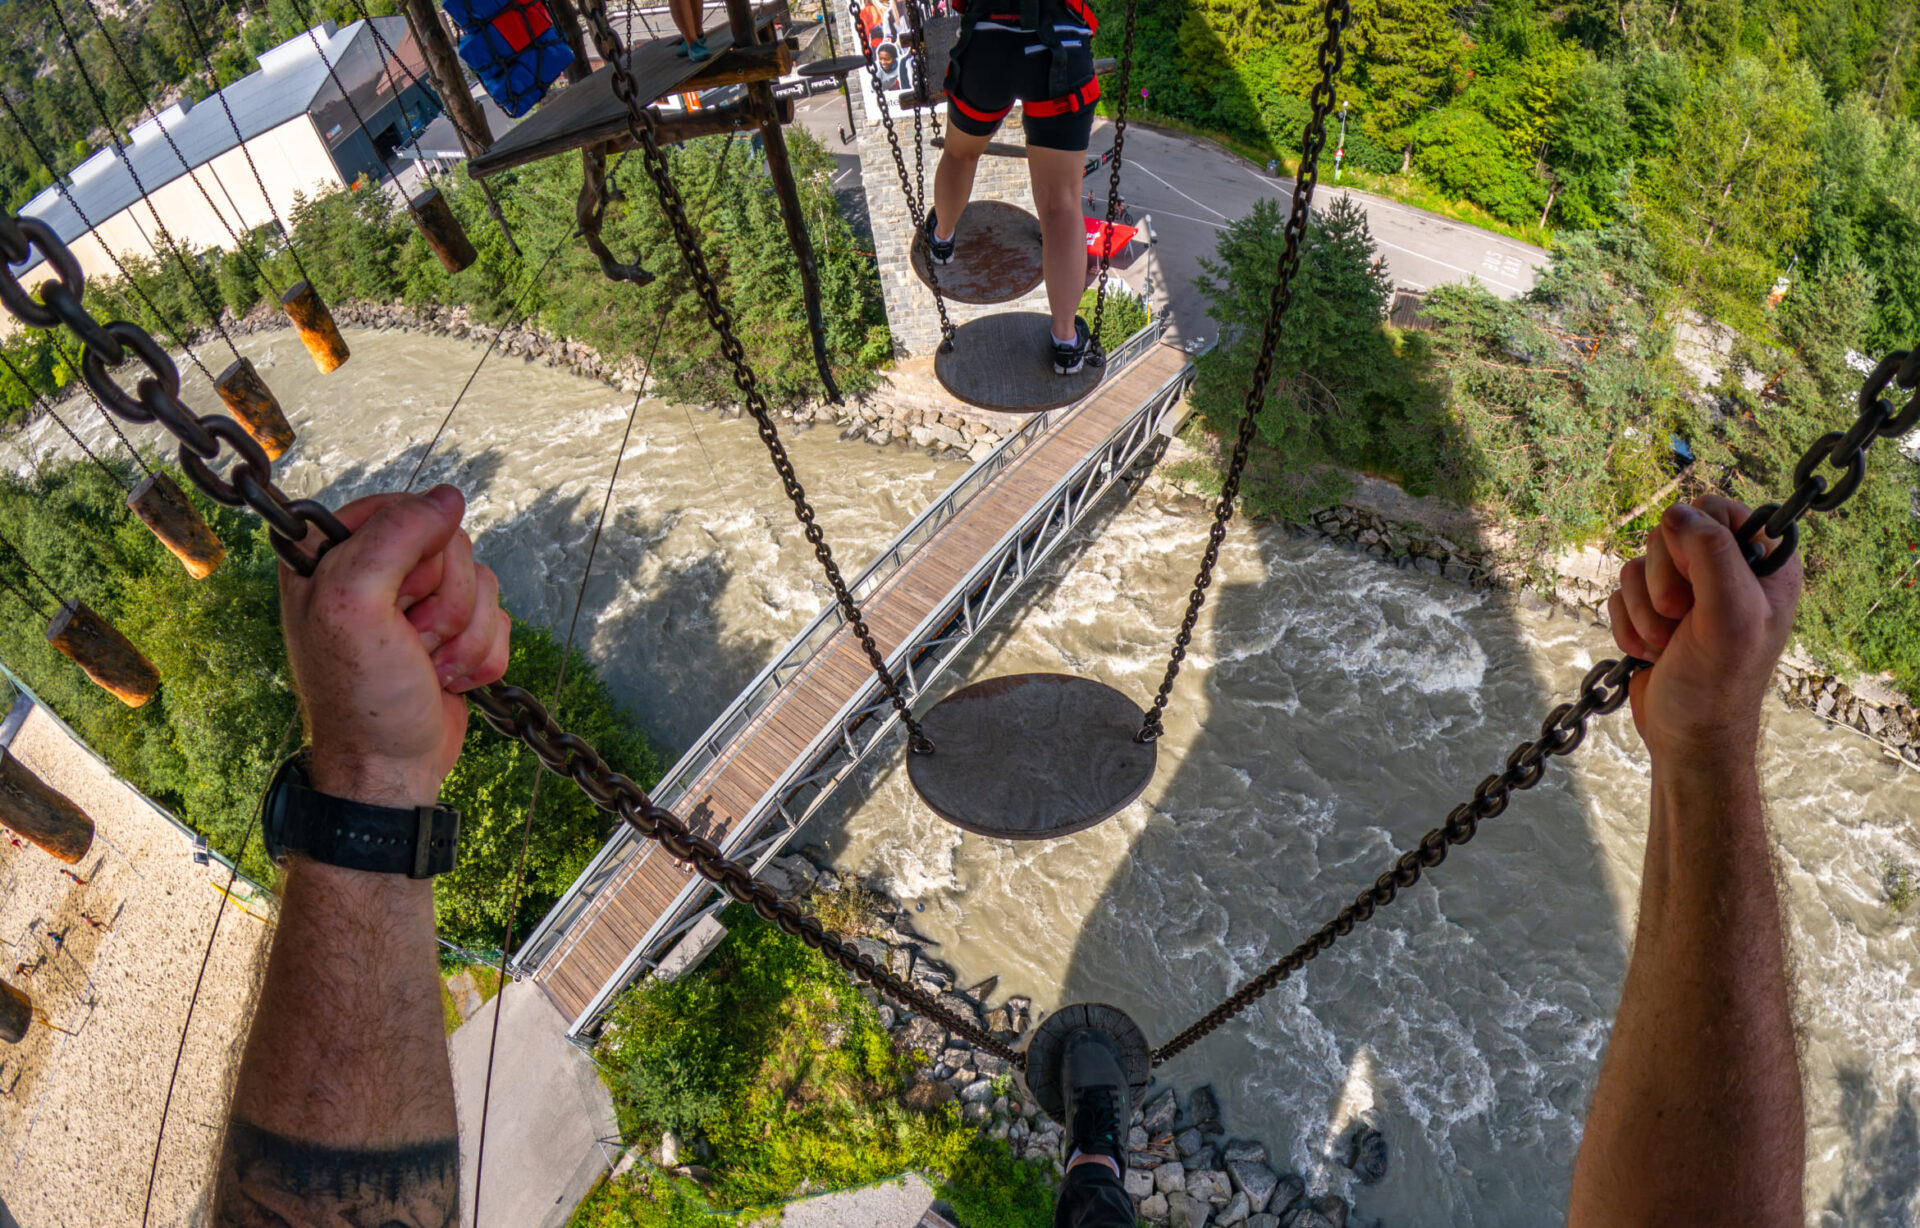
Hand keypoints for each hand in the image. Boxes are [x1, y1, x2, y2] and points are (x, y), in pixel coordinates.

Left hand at [279, 486, 510, 808]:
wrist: (391, 769)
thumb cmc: (360, 696)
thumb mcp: (354, 605)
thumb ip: (395, 536)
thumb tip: (450, 497)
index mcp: (332, 553)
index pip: (402, 508)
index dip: (416, 551)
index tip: (395, 596)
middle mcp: (375, 571)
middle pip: (452, 545)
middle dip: (443, 602)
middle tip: (409, 640)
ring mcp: (419, 603)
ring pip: (482, 581)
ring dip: (463, 635)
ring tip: (425, 666)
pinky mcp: (455, 632)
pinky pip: (498, 618)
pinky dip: (482, 656)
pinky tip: (446, 680)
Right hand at [1606, 496, 1801, 763]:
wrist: (1686, 736)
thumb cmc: (1718, 684)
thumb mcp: (1730, 616)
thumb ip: (1712, 555)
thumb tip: (1676, 512)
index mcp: (1764, 563)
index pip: (1717, 509)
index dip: (1697, 540)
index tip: (1700, 581)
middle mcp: (1725, 570)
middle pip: (1670, 533)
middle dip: (1665, 581)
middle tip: (1683, 617)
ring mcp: (1685, 590)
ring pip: (1639, 563)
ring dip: (1644, 610)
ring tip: (1669, 643)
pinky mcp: (1650, 610)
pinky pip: (1619, 592)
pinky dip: (1627, 624)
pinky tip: (1651, 651)